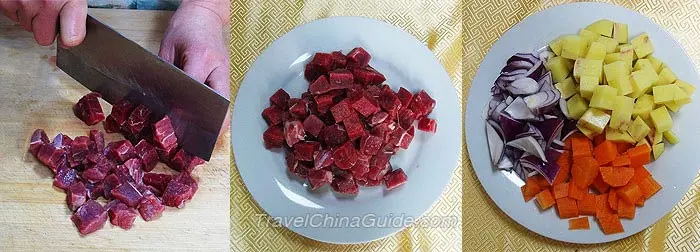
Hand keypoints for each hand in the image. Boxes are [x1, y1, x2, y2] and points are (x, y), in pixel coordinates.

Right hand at [0, 0, 86, 46]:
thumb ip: (75, 12)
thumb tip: (73, 36)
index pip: (72, 36)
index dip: (70, 40)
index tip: (69, 40)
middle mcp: (46, 3)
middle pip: (44, 38)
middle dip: (46, 29)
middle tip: (50, 13)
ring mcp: (23, 2)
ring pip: (28, 27)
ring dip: (32, 16)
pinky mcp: (6, 1)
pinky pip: (13, 16)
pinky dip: (17, 9)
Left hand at [159, 0, 229, 133]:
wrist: (205, 14)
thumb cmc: (183, 28)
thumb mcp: (167, 49)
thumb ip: (167, 74)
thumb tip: (162, 101)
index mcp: (201, 56)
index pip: (194, 89)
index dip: (185, 108)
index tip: (177, 124)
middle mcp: (217, 67)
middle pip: (218, 102)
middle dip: (210, 123)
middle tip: (199, 143)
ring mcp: (226, 72)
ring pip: (225, 104)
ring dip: (218, 122)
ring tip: (207, 141)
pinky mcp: (226, 76)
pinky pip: (224, 99)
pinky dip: (220, 114)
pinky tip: (212, 128)